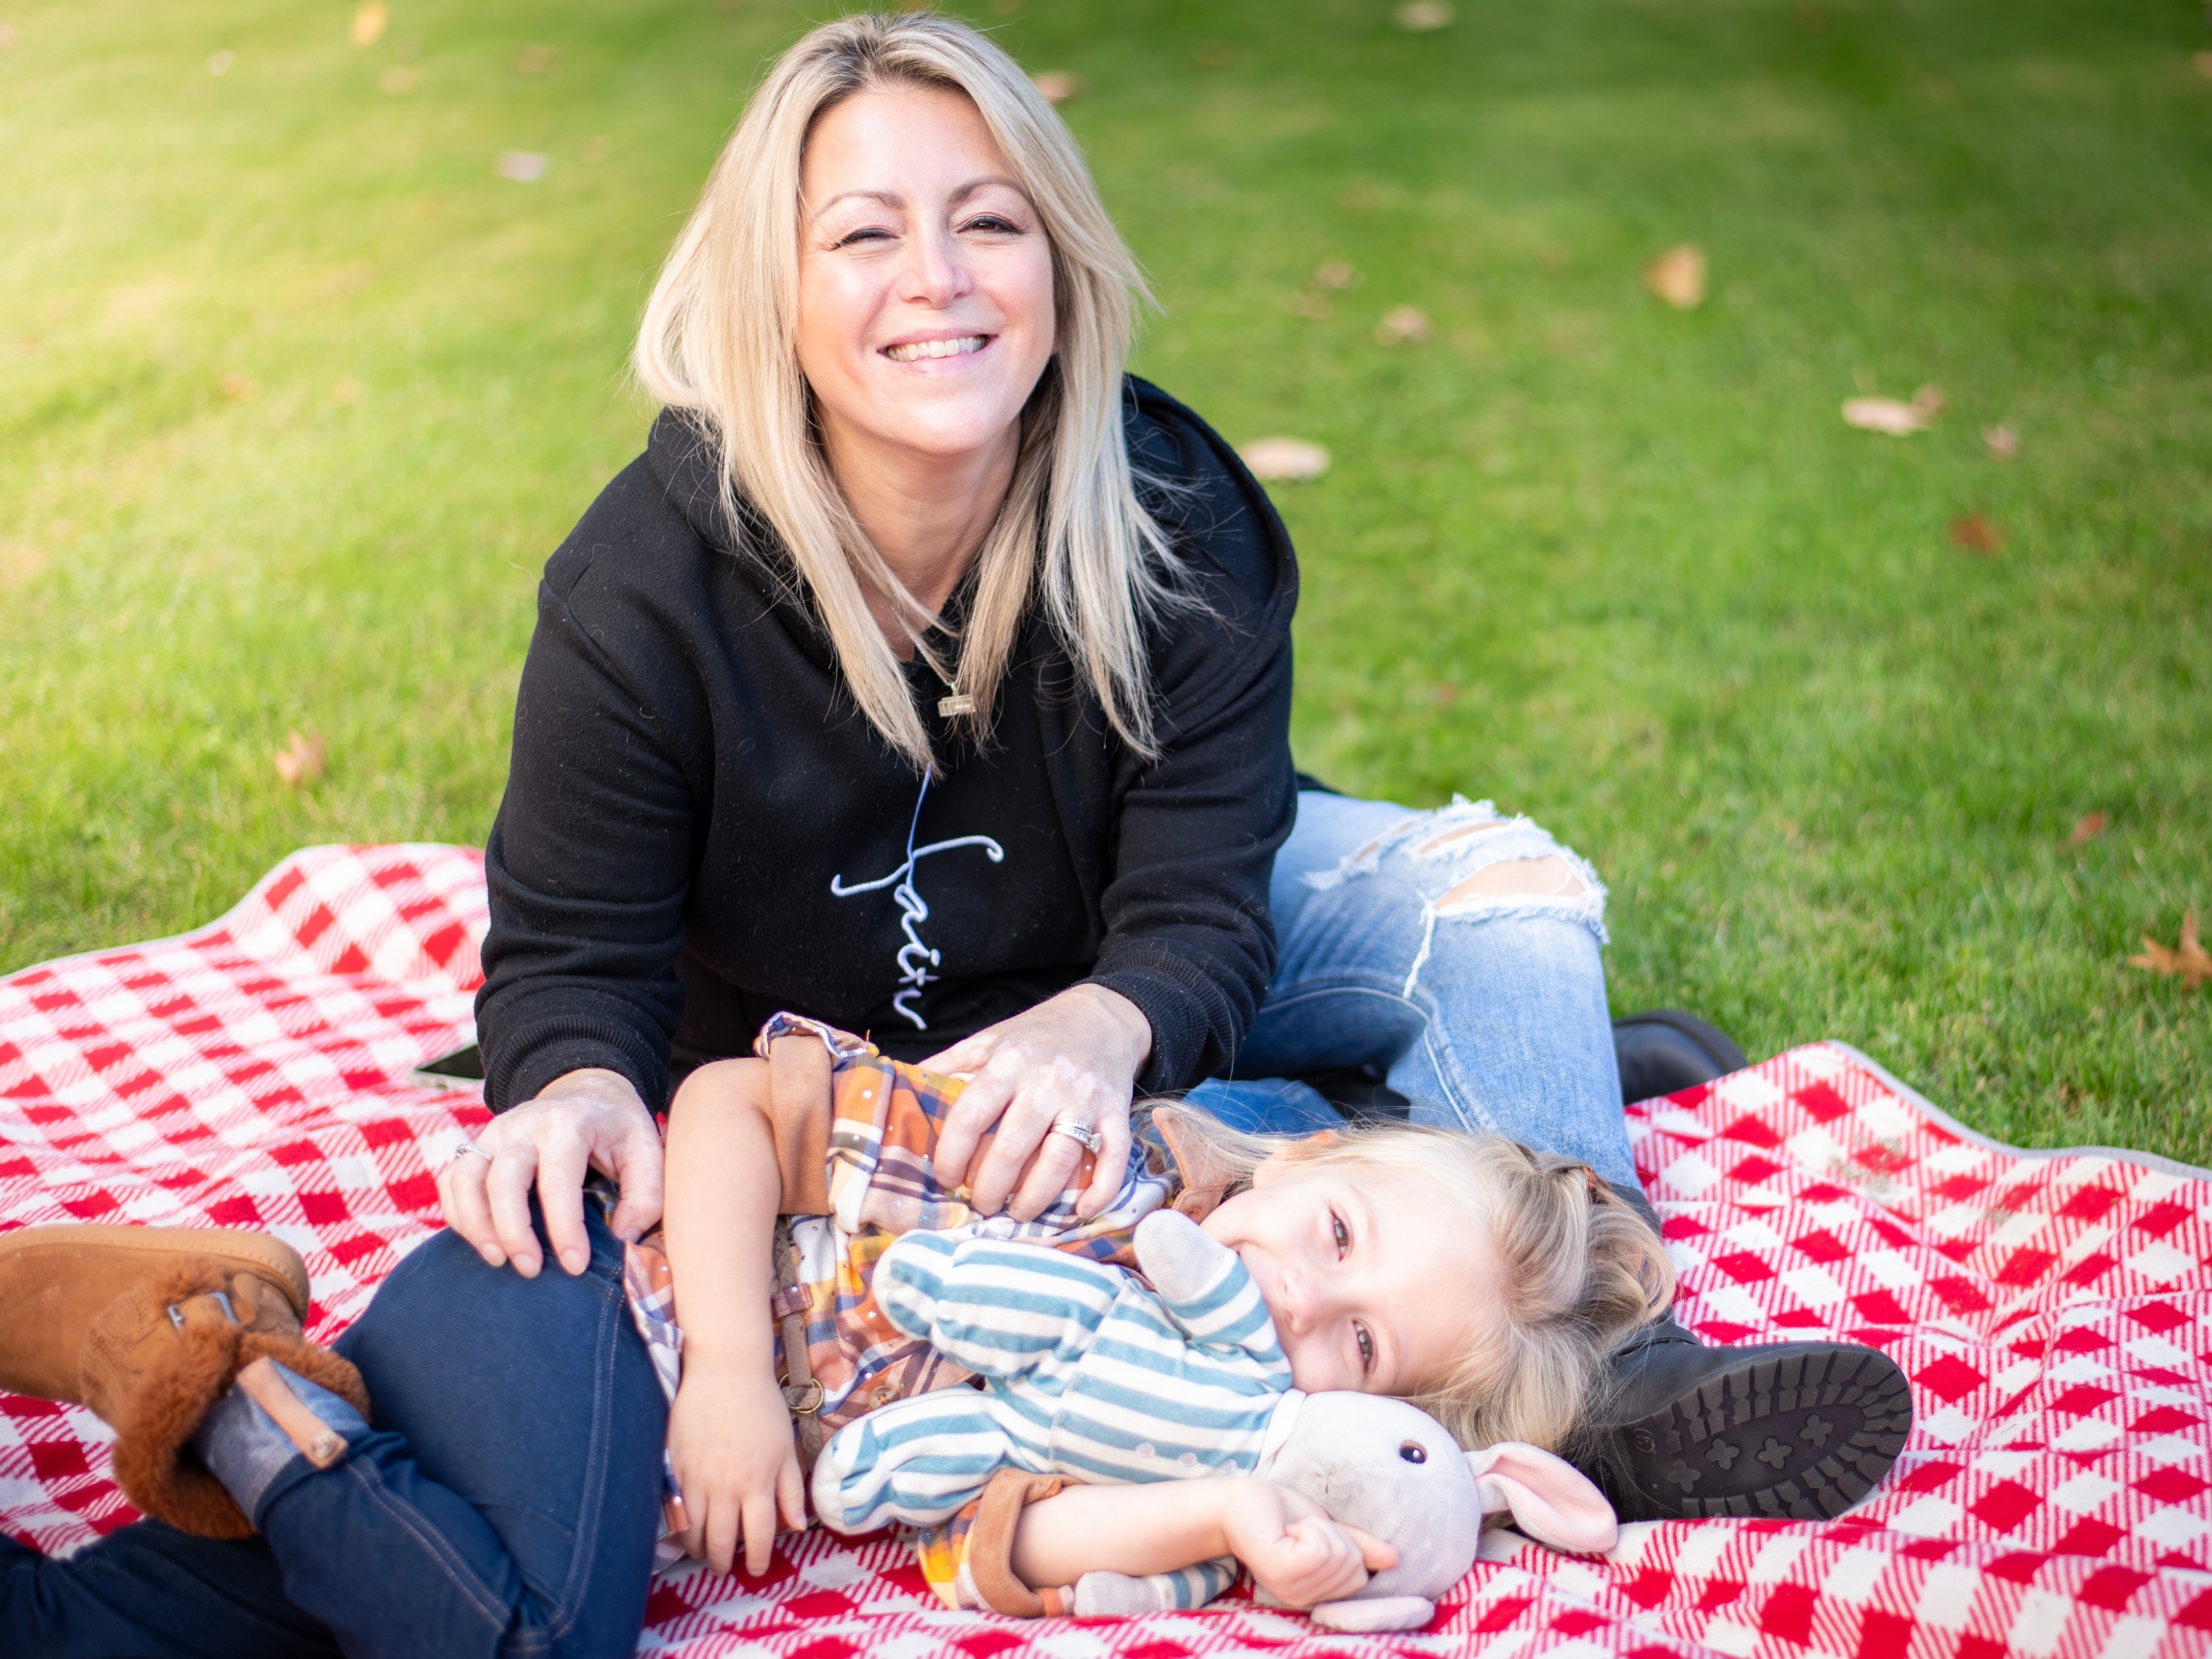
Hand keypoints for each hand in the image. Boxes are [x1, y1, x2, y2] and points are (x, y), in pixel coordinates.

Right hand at [436, 1067, 663, 1277]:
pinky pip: (453, 1180)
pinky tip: (482, 1241)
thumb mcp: (646, 1149)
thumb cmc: (616, 1129)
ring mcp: (494, 1133)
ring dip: (477, 1225)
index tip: (575, 1265)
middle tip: (531, 1269)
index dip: (564, 1228)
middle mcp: (524, 1125)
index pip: (558, 1181)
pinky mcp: (476, 1146)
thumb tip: (621, 1236)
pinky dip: (459, 1214)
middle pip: (503, 1179)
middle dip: (514, 1231)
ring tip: (499, 1261)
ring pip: (467, 1178)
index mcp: (568, 1123)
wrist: (585, 1090)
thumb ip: (645, 1194)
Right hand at [667, 1364, 806, 1576]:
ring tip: (705, 1552)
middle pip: (722, 1541)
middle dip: (724, 1563)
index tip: (759, 1570)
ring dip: (700, 1549)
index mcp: (758, 1483)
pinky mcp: (674, 1467)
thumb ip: (790, 1489)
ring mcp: (696, 1479)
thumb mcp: (786, 1446)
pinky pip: (674, 1510)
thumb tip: (798, 1526)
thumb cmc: (762, 1406)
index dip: (760, 1559)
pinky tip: (685, 1530)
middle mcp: (726, 1487)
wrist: (725, 1371)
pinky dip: (679, 1527)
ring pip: (694, 1532)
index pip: (760, 1536)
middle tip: (726, 1569)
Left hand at [923, 984, 1150, 1221]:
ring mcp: (1086, 1098)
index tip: (947, 1178)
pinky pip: (1113, 1158)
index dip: (952, 1155)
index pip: (971, 1115)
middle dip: (990, 1188)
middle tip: (982, 1205)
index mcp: (1009, 1061)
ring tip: (1018, 1213)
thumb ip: (948, 1065)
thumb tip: (900, 1091)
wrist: (1102, 1018)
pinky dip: (1101, 1191)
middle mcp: (1048, 1080)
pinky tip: (1080, 1212)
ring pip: (1059, 1160)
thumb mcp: (989, 1039)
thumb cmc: (1037, 1035)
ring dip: (1035, 1198)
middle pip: (1013, 1148)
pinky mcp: (1117, 1113)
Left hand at [1219, 1477, 1396, 1609]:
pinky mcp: (1280, 1571)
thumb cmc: (1280, 1514)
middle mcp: (1304, 1600)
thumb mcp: (1328, 1530)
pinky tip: (1285, 1530)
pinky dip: (1309, 1527)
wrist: (1240, 1501)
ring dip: (1318, 1527)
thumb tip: (1393, 1558)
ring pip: (1338, 1554)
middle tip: (1299, 1530)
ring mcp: (1291, 1590)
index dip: (1345, 1544)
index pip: (1361, 1577)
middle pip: (1352, 1565)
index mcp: (1315, 1595)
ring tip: (1291, 1530)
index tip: (1313, 1536)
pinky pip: (1321, 1548)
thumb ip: (1359, 1547)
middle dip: (1332, 1534)